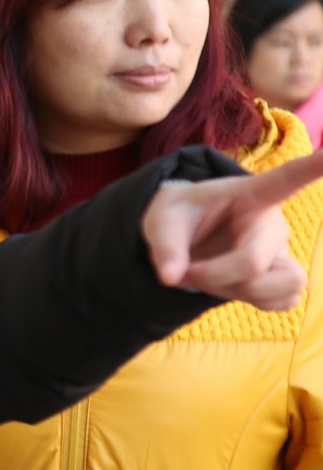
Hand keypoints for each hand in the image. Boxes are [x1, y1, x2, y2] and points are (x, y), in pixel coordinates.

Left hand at [141, 154, 322, 310]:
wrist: (185, 237)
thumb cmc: (180, 217)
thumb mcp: (161, 220)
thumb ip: (164, 245)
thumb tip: (171, 277)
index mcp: (251, 195)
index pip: (287, 178)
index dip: (313, 167)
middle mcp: (273, 224)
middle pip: (255, 263)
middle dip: (213, 276)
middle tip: (185, 270)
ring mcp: (280, 252)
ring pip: (283, 287)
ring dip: (237, 292)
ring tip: (211, 277)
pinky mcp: (280, 277)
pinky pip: (283, 301)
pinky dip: (252, 302)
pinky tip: (232, 285)